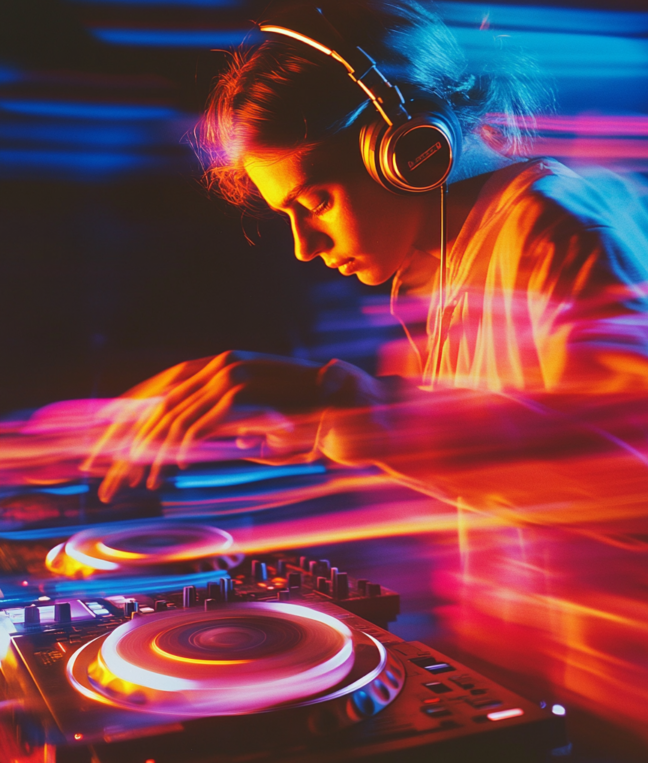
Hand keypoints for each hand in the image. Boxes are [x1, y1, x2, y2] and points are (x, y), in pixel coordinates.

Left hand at [83, 351, 322, 501]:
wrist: (346, 406)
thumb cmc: (306, 416)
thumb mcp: (259, 420)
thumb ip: (229, 424)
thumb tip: (206, 441)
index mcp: (221, 365)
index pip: (161, 387)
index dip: (129, 415)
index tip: (103, 443)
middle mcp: (220, 363)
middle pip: (158, 401)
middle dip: (124, 439)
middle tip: (101, 472)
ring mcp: (230, 374)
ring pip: (171, 416)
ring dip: (147, 454)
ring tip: (130, 485)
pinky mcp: (241, 393)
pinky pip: (197, 425)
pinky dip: (178, 451)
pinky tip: (166, 473)